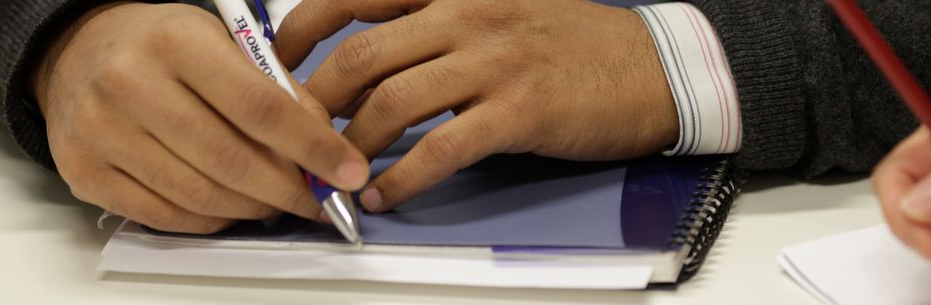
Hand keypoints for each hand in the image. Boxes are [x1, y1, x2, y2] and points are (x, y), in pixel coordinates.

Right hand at [30, 3, 369, 232]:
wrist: (78, 52)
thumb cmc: (163, 46)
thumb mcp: (224, 43)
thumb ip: (276, 90)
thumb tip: (326, 149)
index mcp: (176, 42)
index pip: (261, 108)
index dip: (314, 148)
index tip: (349, 172)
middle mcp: (130, 83)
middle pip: (232, 160)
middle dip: (288, 189)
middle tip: (319, 200)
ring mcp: (100, 132)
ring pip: (201, 195)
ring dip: (254, 208)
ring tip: (278, 202)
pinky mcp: (83, 172)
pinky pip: (165, 216)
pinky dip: (211, 219)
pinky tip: (234, 207)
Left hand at [276, 0, 676, 210]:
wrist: (649, 66)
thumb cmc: (569, 42)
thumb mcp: (497, 10)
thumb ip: (435, 26)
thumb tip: (369, 63)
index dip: (306, 26)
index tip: (280, 57)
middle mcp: (466, 14)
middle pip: (361, 56)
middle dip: (316, 101)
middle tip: (300, 133)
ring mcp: (493, 62)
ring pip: (392, 104)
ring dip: (351, 146)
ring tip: (337, 172)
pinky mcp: (517, 111)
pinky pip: (440, 149)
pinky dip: (402, 178)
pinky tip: (385, 194)